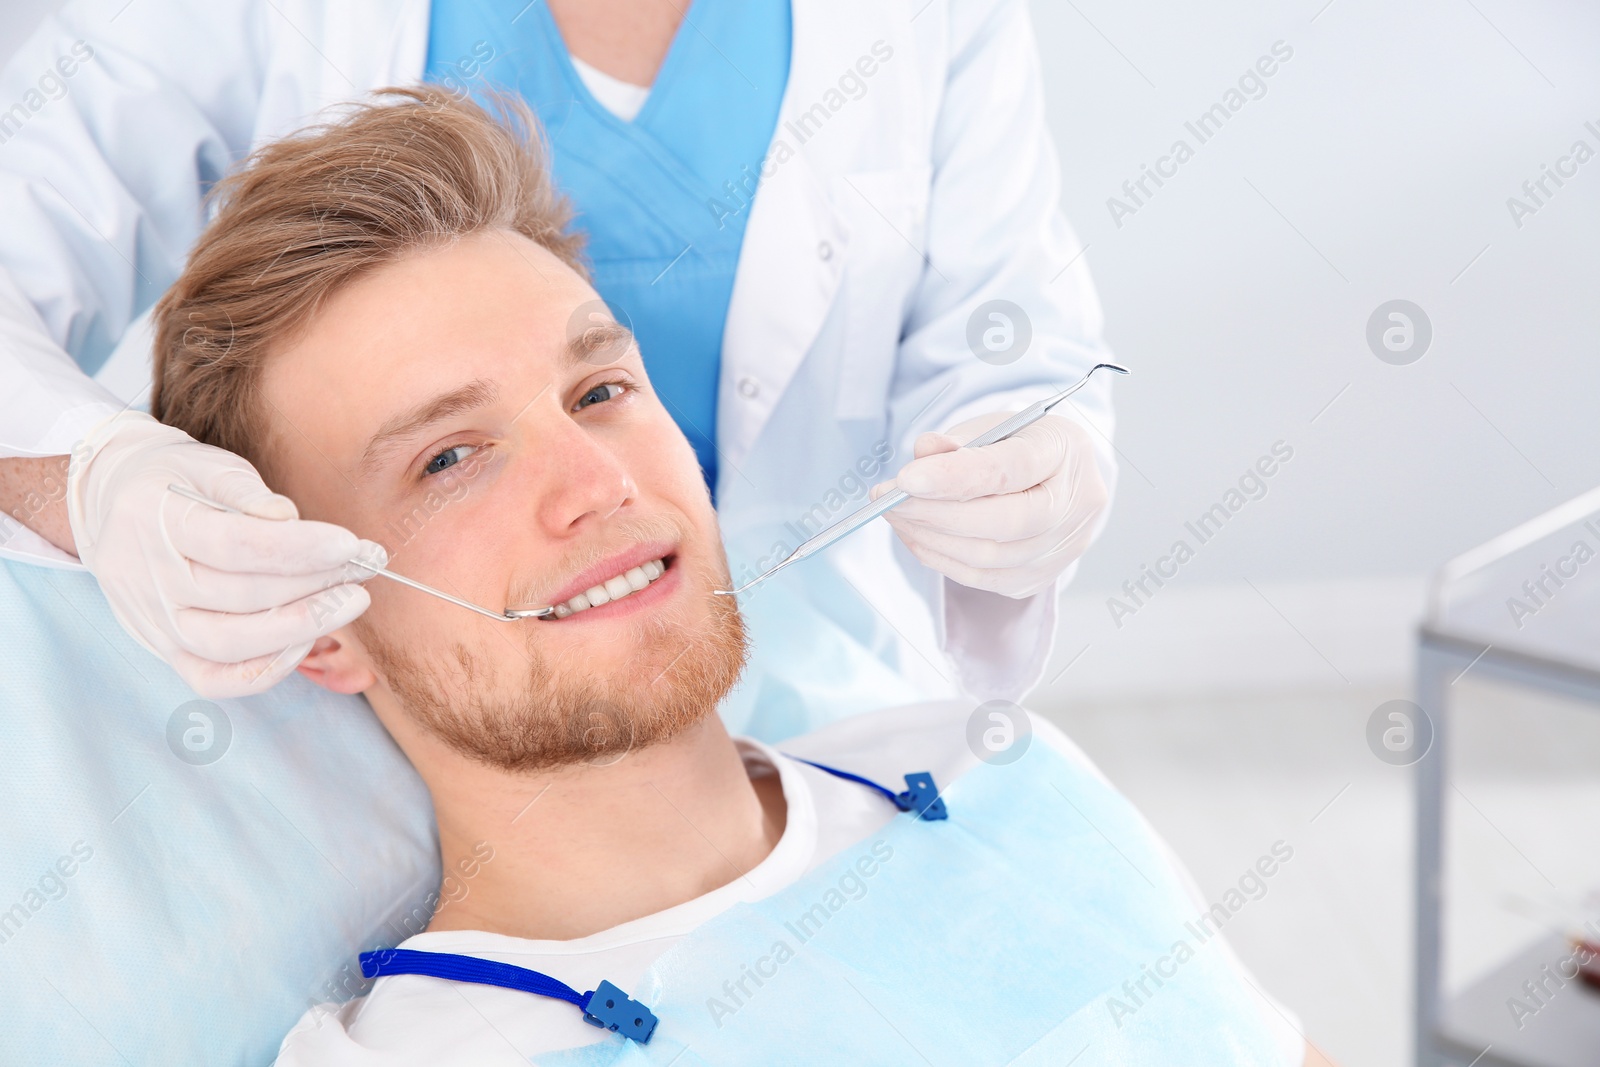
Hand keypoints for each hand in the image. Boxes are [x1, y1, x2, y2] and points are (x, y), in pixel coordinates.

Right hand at [67, 411, 385, 697]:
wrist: (110, 506)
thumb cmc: (174, 481)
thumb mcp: (207, 465)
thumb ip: (246, 491)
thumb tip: (287, 519)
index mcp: (159, 521)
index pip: (237, 545)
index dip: (301, 548)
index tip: (352, 544)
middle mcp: (152, 579)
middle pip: (243, 596)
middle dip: (319, 583)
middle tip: (366, 566)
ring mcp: (156, 621)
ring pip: (231, 644)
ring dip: (302, 628)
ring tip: (349, 601)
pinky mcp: (165, 649)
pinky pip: (213, 679)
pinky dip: (263, 672)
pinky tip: (306, 643)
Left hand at [871, 411, 1107, 598]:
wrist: (1054, 478)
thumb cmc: (1019, 445)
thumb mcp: (991, 425)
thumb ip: (958, 439)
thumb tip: (923, 451)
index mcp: (1065, 451)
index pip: (1011, 469)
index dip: (956, 476)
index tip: (906, 479)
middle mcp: (1075, 505)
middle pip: (1004, 521)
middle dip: (935, 513)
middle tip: (890, 500)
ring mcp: (1061, 548)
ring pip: (989, 556)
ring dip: (931, 538)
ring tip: (896, 515)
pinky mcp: (1039, 578)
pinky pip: (981, 578)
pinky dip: (940, 558)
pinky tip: (916, 536)